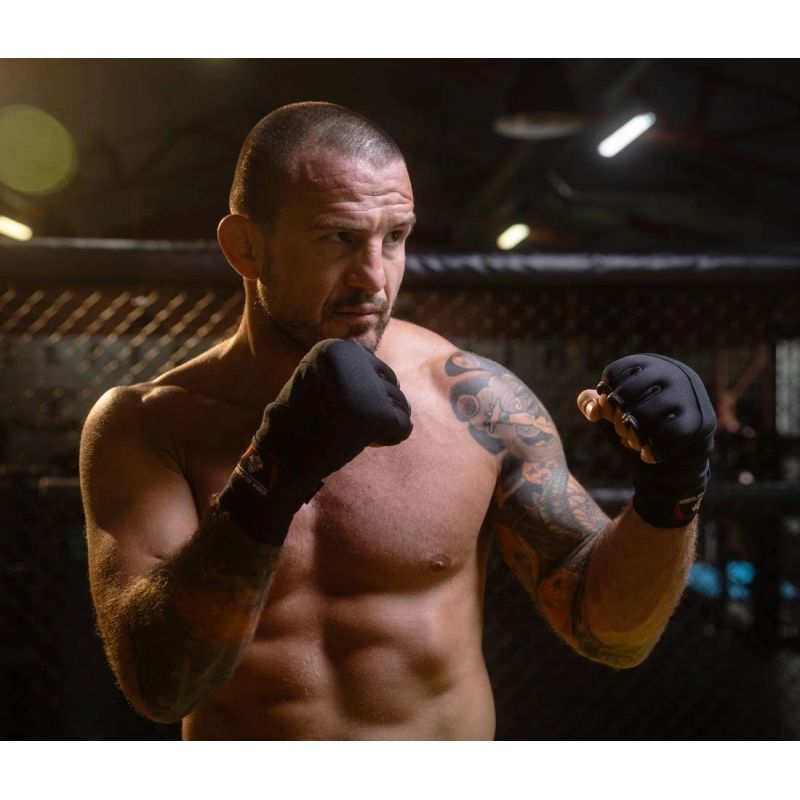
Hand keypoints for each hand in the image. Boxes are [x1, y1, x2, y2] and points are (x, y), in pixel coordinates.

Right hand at [220, 339, 411, 543]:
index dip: (364, 393)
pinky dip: (390, 439)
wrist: (283, 454)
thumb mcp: (320, 379)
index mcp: (337, 348)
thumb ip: (351, 372)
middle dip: (378, 407)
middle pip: (391, 384)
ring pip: (400, 405)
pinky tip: (366, 443)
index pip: (375, 368)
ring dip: (383, 425)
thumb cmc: (302, 421)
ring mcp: (368, 388)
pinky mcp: (379, 414)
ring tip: (354, 433)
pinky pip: (404, 427)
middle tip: (349, 424)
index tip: (341, 409)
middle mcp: (354, 359)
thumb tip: (390, 378)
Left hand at [576, 353, 715, 527]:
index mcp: (652, 364)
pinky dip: (651, 450)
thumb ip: (591, 402)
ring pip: (644, 416)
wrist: (677, 458)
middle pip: (626, 394)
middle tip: (623, 432)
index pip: (615, 372)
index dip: (605, 396)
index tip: (611, 413)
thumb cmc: (640, 426)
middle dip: (617, 419)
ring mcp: (690, 396)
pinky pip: (666, 437)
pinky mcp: (701, 421)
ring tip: (634, 443)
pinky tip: (648, 456)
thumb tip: (593, 410)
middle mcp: (674, 373)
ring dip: (632, 437)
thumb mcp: (613, 410)